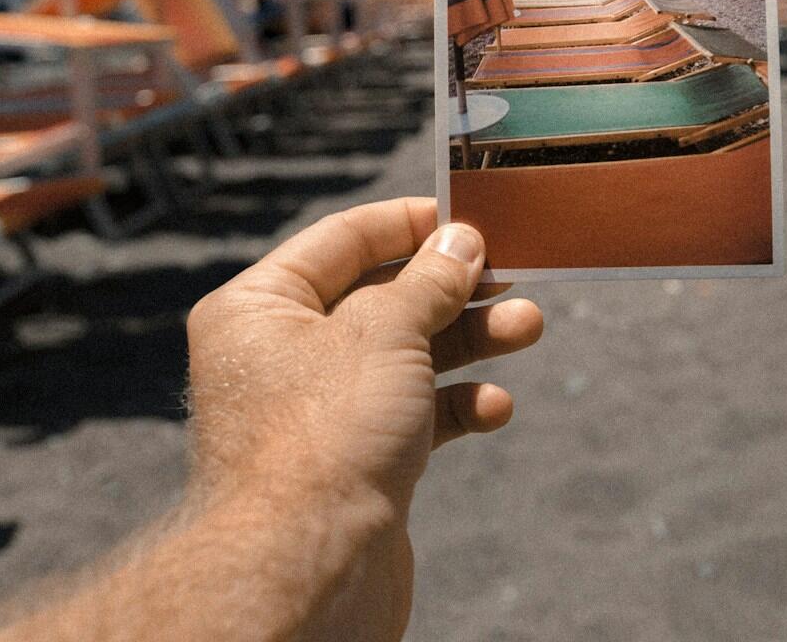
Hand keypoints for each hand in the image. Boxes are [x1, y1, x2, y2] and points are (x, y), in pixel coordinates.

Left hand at [183, 197, 542, 637]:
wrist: (308, 569)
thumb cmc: (324, 438)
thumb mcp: (386, 332)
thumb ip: (430, 280)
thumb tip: (461, 242)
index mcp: (259, 308)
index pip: (342, 240)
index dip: (409, 222)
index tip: (470, 215)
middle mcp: (280, 355)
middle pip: (382, 298)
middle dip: (454, 289)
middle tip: (515, 274)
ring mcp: (317, 412)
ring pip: (405, 357)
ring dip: (469, 341)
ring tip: (527, 327)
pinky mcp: (352, 461)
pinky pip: (412, 415)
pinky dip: (455, 405)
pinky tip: (494, 407)